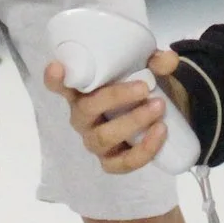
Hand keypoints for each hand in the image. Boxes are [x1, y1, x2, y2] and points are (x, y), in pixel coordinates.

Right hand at [45, 47, 187, 175]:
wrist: (157, 118)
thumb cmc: (139, 88)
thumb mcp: (147, 70)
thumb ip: (156, 61)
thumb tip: (168, 60)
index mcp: (82, 91)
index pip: (60, 85)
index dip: (55, 79)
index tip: (58, 67)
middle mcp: (82, 117)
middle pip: (87, 109)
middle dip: (116, 97)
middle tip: (145, 88)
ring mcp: (94, 141)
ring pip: (104, 136)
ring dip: (133, 121)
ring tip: (159, 108)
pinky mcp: (110, 162)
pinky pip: (122, 162)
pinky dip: (144, 149)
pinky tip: (160, 132)